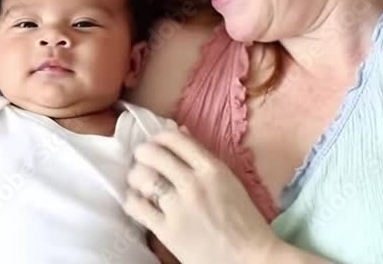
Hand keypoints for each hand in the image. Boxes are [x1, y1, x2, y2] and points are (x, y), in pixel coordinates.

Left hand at [125, 129, 278, 263]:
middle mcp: (193, 183)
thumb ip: (203, 157)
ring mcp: (178, 207)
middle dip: (143, 154)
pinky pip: (137, 207)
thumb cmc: (244, 221)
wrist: (249, 259)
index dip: (159, 138)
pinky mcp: (167, 230)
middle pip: (153, 154)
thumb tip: (180, 131)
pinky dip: (133, 200)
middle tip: (142, 160)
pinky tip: (137, 201)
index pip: (175, 139)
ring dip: (135, 176)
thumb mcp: (228, 181)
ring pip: (142, 178)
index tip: (156, 143)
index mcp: (212, 169)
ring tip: (138, 182)